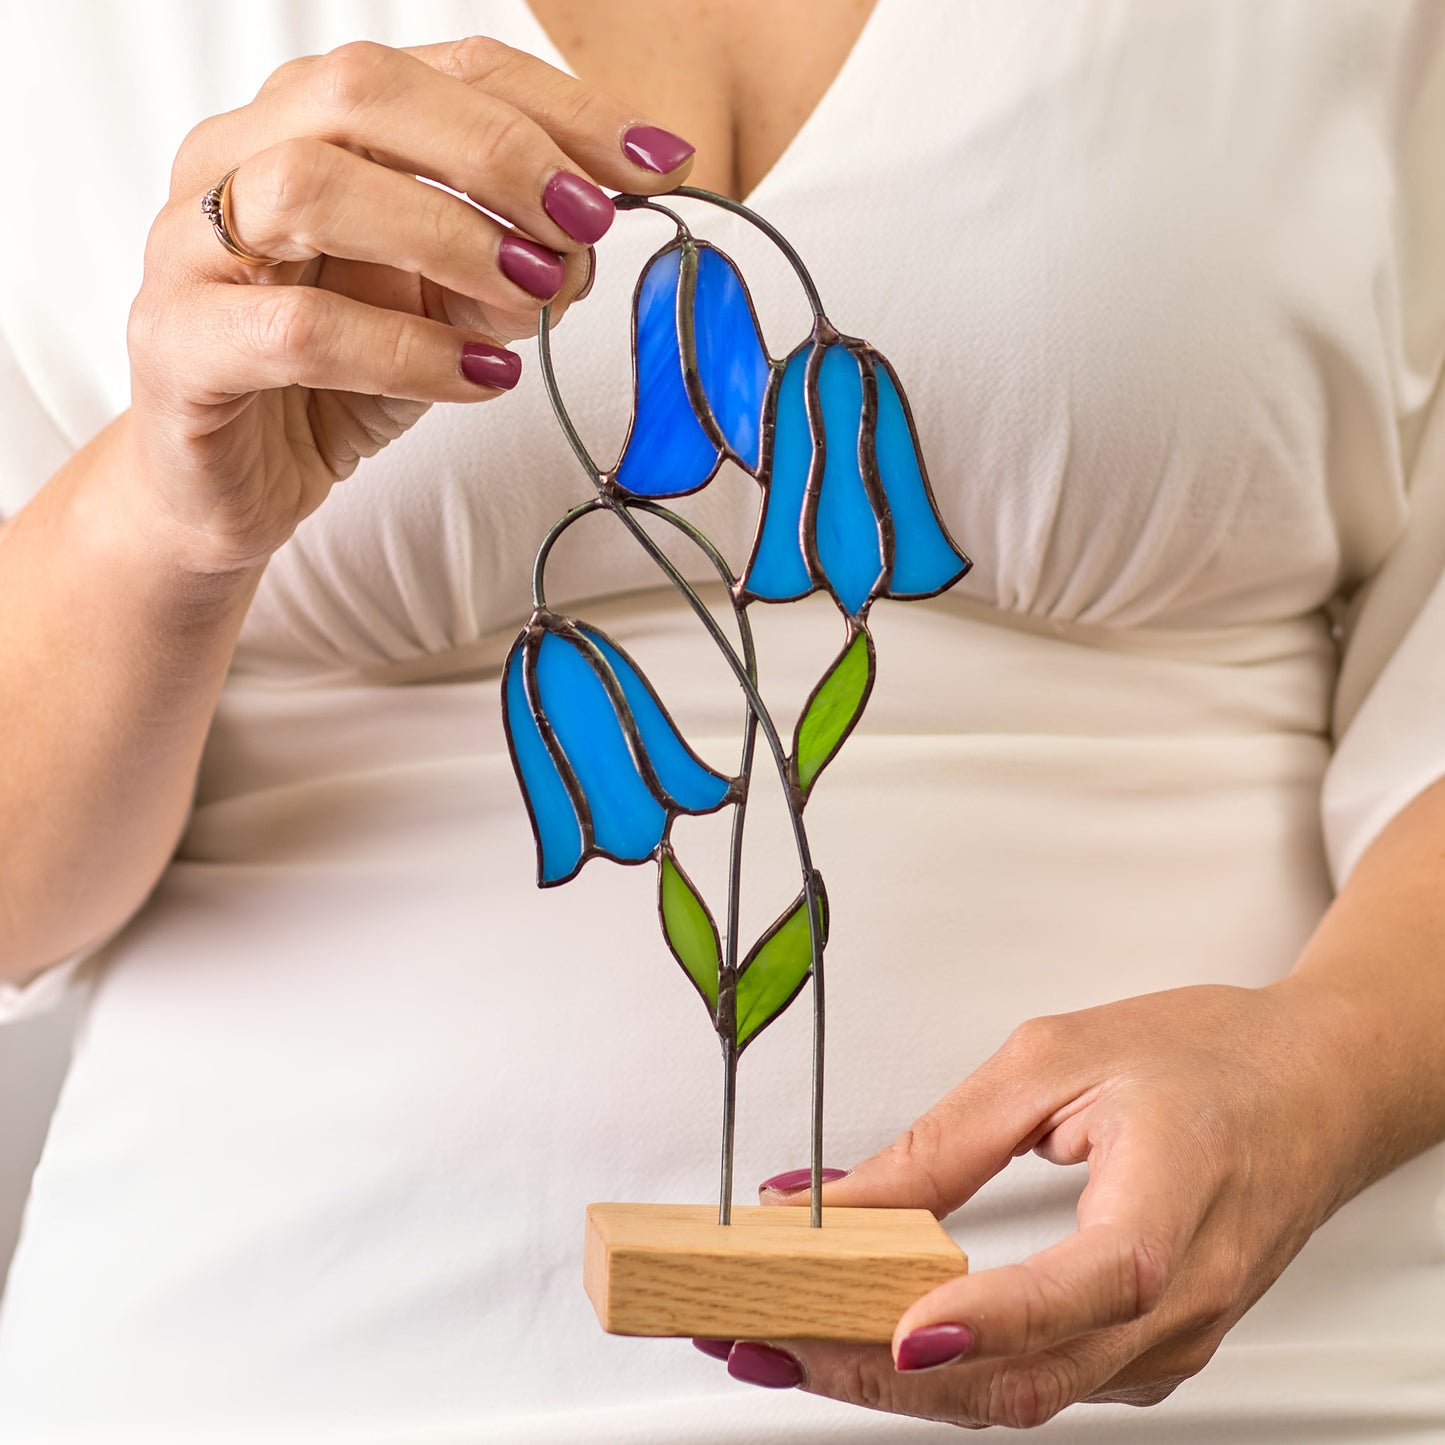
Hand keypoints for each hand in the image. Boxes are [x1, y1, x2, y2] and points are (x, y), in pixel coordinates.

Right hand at [123, 37, 693, 573]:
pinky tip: (481, 376)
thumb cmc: (336, 376)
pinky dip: (408, 351)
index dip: (555, 108)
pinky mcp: (178, 347)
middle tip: (586, 225)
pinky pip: (297, 330)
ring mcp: (191, 249)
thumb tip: (599, 223)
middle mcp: (234, 159)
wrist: (232, 485)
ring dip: (447, 239)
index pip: (440, 70)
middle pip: (362, 93)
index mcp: (305, 124)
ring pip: (310, 190)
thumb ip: (509, 250)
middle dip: (498, 153)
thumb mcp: (446, 301)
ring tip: (532, 301)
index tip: (654, 162)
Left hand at [707, 981, 1367, 1427]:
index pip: (1072, 1294)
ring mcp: (1166, 1344)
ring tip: (791, 1344)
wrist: (1314, 1086)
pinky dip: (951, 1371)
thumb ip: (946, 1141)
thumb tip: (836, 1196)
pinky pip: (1041, 1384)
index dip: (981, 1320)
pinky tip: (878, 1343)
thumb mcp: (1057, 1059)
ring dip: (897, 1382)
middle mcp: (1174, 1310)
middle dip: (876, 1371)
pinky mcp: (1150, 1350)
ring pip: (1018, 1397)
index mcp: (1165, 1219)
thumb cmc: (1208, 1059)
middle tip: (764, 1339)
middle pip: (1018, 1378)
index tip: (895, 1328)